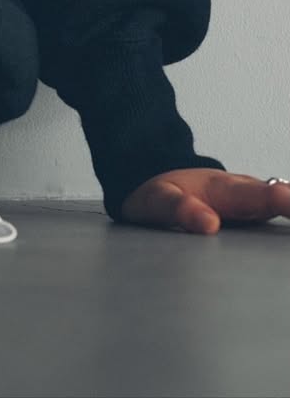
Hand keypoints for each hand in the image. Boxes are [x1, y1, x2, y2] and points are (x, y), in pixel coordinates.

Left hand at [120, 169, 289, 233]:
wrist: (156, 183)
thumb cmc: (158, 194)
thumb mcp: (156, 202)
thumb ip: (178, 211)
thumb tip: (209, 224)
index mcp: (223, 189)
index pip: (258, 195)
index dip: (282, 201)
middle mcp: (246, 193)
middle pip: (282, 199)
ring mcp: (253, 204)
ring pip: (281, 205)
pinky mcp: (254, 216)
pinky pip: (276, 213)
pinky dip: (284, 212)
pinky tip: (285, 250)